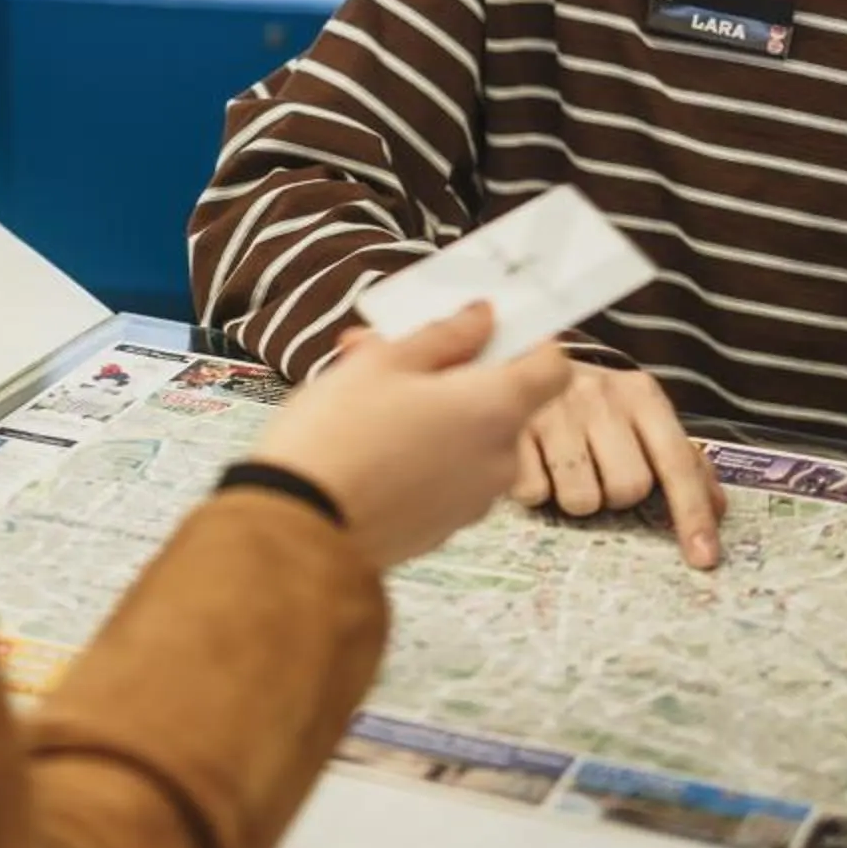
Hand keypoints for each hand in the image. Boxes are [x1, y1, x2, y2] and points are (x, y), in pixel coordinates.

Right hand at [244, 305, 571, 570]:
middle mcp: (499, 459)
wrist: (294, 529)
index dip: (527, 343)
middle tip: (396, 357)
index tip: (487, 331)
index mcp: (496, 409)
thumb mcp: (383, 361)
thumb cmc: (337, 435)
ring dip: (435, 416)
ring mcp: (472, 502)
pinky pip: (446, 479)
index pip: (553, 367)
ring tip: (366, 402)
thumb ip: (445, 335)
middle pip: (503, 404)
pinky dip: (422, 458)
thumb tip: (483, 317)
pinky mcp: (441, 530)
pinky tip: (368, 447)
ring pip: (470, 441)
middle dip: (457, 377)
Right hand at [512, 361, 724, 568]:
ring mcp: (554, 412)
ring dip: (577, 497)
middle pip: (628, 489)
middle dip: (616, 494)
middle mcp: (600, 397)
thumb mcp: (642, 414)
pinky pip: (535, 495)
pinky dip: (538, 490)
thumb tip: (718, 508)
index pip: (677, 463)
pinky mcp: (512, 431)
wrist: (525, 359)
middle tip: (602, 470)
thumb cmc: (594, 403)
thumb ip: (682, 459)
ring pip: (582, 501)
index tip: (704, 559)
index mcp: (641, 395)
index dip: (692, 514)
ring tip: (567, 467)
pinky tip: (536, 462)